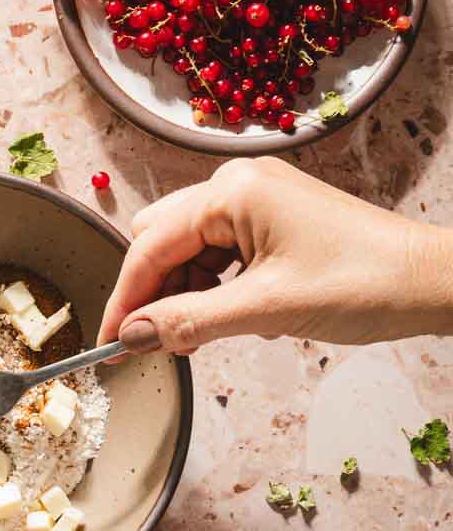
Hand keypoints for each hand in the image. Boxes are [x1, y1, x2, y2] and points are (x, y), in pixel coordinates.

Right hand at [97, 156, 451, 354]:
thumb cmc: (362, 283)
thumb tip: (133, 337)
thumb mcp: (265, 311)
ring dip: (183, 296)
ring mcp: (257, 199)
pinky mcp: (273, 219)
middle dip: (152, 295)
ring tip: (195, 340)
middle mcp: (238, 184)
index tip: (109, 344)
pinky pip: (219, 253)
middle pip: (161, 241)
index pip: (150, 247)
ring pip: (188, 250)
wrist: (429, 282)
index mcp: (233, 191)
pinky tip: (224, 320)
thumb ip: (189, 322)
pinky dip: (211, 289)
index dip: (125, 300)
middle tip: (155, 345)